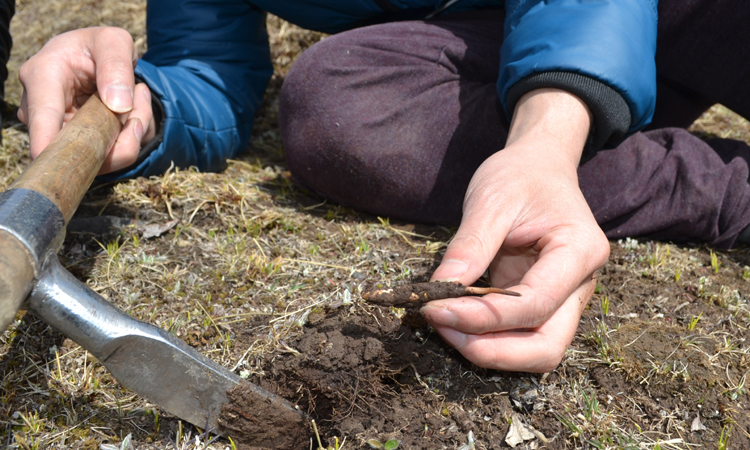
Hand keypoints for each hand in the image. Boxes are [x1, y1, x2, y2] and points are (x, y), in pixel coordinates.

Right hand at [17, 27, 154, 173]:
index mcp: (42, 77)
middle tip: (141, 97)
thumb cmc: (101, 48)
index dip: (47, 143)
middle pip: (76, 146)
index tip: (58, 162)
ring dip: (131, 134)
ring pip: (98, 156)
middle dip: (121, 133)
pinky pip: (108, 158)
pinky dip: (130, 139)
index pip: (42, 117)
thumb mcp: (114, 41)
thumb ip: (116, 65)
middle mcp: (40, 112)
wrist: (100, 62)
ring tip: (139, 96)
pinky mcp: (74, 148)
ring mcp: (55, 134)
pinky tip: (133, 113)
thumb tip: (118, 106)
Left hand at [421, 89, 609, 372]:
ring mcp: (565, 299)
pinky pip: (520, 337)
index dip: (484, 318)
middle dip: (491, 350)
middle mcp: (580, 284)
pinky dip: (487, 338)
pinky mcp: (543, 305)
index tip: (436, 309)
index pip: (535, 303)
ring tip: (443, 323)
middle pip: (546, 347)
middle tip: (441, 326)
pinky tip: (454, 319)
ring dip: (488, 350)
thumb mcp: (491, 200)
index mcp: (580, 250)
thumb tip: (439, 289)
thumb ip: (470, 246)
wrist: (538, 167)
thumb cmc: (520, 176)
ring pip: (536, 352)